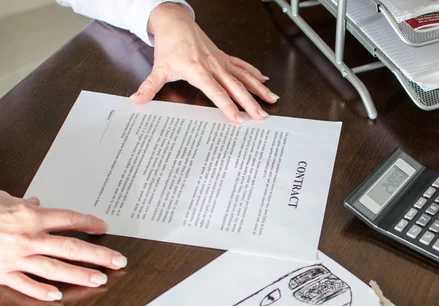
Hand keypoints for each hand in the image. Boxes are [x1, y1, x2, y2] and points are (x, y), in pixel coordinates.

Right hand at [0, 191, 126, 300]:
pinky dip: (41, 291)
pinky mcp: (2, 273)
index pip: (69, 219)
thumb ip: (21, 202)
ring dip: (79, 275)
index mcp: (29, 216)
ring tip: (99, 279)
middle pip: (71, 247)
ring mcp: (15, 258)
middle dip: (98, 255)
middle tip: (118, 260)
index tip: (105, 227)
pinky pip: (24, 285)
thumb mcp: (0, 199)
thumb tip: (36, 201)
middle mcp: (27, 238)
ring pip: (55, 269)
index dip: (90, 223)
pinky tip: (57, 296)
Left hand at [130, 3, 277, 123]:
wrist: (175, 22)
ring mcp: (221, 61)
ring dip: (259, 89)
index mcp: (198, 71)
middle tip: (261, 116)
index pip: (216, 92)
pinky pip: (242, 66)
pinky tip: (264, 81)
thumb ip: (149, 87)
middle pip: (235, 87)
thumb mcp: (158, 68)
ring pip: (243, 77)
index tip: (237, 119)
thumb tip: (136, 100)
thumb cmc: (168, 45)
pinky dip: (253, 73)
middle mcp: (213, 66)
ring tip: (272, 100)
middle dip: (250, 103)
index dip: (227, 107)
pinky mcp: (224, 57)